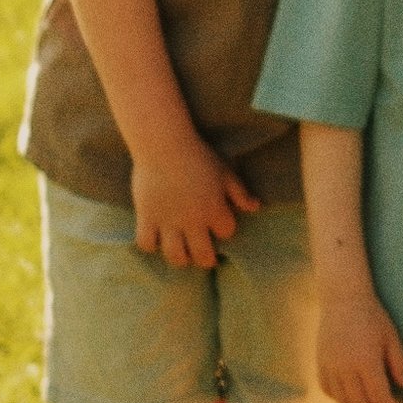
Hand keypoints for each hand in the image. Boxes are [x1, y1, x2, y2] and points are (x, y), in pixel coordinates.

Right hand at [132, 137, 258, 268]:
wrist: (163, 144)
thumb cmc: (197, 155)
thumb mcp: (224, 172)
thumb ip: (239, 192)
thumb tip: (255, 207)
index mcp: (214, 209)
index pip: (226, 233)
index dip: (224, 229)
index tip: (219, 225)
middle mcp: (192, 221)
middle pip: (203, 256)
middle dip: (206, 259)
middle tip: (203, 254)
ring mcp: (168, 221)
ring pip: (175, 256)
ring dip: (181, 258)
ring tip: (182, 252)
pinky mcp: (147, 217)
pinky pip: (146, 243)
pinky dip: (150, 244)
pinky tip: (156, 238)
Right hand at [318, 289, 402, 402]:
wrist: (343, 299)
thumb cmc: (372, 316)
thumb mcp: (391, 337)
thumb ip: (398, 363)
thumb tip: (402, 385)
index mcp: (366, 361)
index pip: (379, 397)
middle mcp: (346, 368)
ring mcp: (330, 367)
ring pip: (343, 400)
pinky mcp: (320, 364)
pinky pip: (328, 390)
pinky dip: (340, 398)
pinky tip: (351, 395)